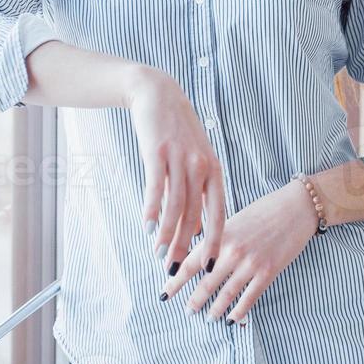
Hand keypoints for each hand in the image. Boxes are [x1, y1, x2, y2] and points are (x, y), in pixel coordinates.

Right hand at [124, 65, 226, 275]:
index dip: (213, 241)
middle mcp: (201, 166)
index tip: (209, 266)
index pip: (218, 213)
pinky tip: (145, 226)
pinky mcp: (157, 151)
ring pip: (175, 205)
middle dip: (184, 245)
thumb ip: (196, 194)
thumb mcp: (194, 161)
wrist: (158, 95)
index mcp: (214, 171)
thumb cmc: (177, 133)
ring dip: (165, 233)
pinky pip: (156, 186)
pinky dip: (151, 208)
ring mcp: (180, 158)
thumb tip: (193, 230)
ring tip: (158, 254)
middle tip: (174, 269)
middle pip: (194, 215)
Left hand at [160, 178, 317, 322]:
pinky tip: (233, 319)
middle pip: (205, 282)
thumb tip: (203, 257)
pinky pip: (249, 297)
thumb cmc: (266, 210)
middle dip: (194, 300)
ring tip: (208, 317)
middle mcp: (232, 251)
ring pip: (226, 293)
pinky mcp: (268, 272)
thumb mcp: (236, 219)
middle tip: (187, 311)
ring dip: (215, 308)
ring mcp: (250, 263)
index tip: (165, 291)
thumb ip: (219, 238)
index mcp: (221, 235)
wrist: (297, 207)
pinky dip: (239, 311)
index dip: (176, 280)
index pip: (191, 262)